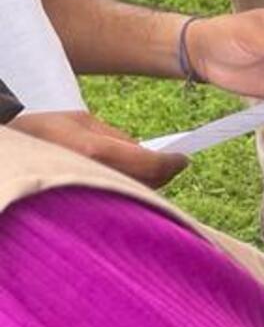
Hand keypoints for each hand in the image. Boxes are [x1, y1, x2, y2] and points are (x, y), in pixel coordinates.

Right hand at [8, 109, 185, 188]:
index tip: (183, 159)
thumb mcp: (83, 121)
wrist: (12, 151)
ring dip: (149, 184)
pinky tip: (131, 182)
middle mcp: (96, 176)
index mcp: (96, 151)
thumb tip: (146, 152)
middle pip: (148, 183)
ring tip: (152, 170)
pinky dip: (132, 192)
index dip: (172, 163)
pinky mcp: (86, 205)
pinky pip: (120, 202)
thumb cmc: (44, 131)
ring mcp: (91, 194)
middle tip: (173, 164)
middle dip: (164, 174)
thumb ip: (118, 137)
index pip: (151, 163)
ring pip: (136, 195)